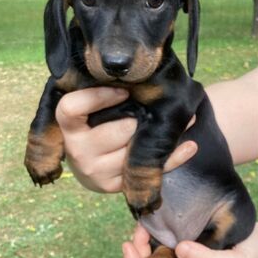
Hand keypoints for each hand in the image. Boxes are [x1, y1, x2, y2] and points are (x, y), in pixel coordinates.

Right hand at [56, 87, 196, 192]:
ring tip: (184, 120)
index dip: (98, 96)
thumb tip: (138, 71)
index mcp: (68, 126)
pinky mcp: (113, 186)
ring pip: (135, 151)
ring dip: (159, 135)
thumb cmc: (92, 124)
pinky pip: (147, 170)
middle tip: (158, 106)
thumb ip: (103, 92)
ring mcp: (95, 171)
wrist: (87, 163)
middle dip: (140, 118)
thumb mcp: (89, 109)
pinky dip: (172, 157)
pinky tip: (189, 146)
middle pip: (120, 130)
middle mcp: (77, 150)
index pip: (72, 108)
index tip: (123, 90)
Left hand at [122, 222, 257, 257]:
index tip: (130, 245)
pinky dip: (154, 232)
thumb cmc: (251, 255)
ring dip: (144, 241)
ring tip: (142, 222)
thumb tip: (179, 250)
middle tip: (136, 230)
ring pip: (154, 255)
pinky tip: (150, 220)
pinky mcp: (185, 242)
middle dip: (137, 253)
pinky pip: (164, 240)